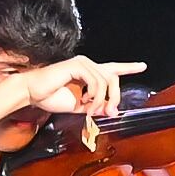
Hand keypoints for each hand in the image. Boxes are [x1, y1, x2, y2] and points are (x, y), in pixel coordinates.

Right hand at [9, 55, 142, 120]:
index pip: (112, 69)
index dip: (128, 67)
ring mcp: (83, 63)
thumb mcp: (78, 107)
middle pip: (114, 78)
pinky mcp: (77, 65)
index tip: (142, 66)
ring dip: (101, 101)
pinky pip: (96, 81)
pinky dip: (94, 95)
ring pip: (106, 82)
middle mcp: (88, 65)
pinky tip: (84, 101)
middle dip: (115, 97)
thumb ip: (95, 107)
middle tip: (110, 112)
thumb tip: (111, 111)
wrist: (32, 93)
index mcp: (88, 73)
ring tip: (90, 110)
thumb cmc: (51, 97)